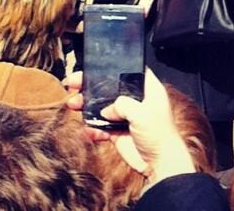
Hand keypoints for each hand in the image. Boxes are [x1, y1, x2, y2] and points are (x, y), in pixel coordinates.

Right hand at [65, 69, 194, 183]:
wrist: (160, 166)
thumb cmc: (160, 135)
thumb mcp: (142, 113)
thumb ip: (122, 105)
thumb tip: (106, 110)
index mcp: (146, 88)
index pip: (127, 70)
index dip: (110, 67)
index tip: (91, 66)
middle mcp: (135, 99)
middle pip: (109, 87)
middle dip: (90, 86)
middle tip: (74, 84)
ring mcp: (125, 116)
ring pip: (101, 106)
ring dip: (86, 106)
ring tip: (73, 105)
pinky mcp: (118, 132)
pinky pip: (100, 126)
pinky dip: (93, 128)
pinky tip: (88, 130)